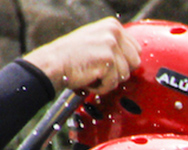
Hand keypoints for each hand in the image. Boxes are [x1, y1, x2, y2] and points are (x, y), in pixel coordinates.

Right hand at [22, 17, 140, 95]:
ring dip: (108, 80)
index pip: (136, 50)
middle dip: (118, 72)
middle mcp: (114, 32)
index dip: (123, 63)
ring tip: (91, 73)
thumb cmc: (70, 56)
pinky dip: (101, 87)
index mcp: (113, 25)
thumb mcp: (95, 40)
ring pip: (124, 75)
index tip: (107, 64)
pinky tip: (88, 78)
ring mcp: (111, 45)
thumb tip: (133, 58)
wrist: (51, 63)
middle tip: (99, 70)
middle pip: (135, 63)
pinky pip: (113, 84)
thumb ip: (114, 44)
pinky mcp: (108, 60)